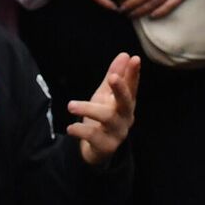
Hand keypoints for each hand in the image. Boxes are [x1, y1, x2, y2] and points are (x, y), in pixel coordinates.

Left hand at [68, 52, 141, 166]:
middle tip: (112, 77)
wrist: (96, 149)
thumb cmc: (102, 116)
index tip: (134, 58)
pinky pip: (94, 136)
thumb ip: (114, 76)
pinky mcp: (106, 146)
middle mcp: (125, 116)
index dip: (134, 73)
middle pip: (126, 101)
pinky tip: (71, 127)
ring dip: (88, 108)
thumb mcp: (106, 95)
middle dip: (120, 88)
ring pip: (107, 117)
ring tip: (70, 105)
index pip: (132, 85)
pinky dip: (81, 130)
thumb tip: (124, 55)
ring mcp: (117, 132)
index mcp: (126, 102)